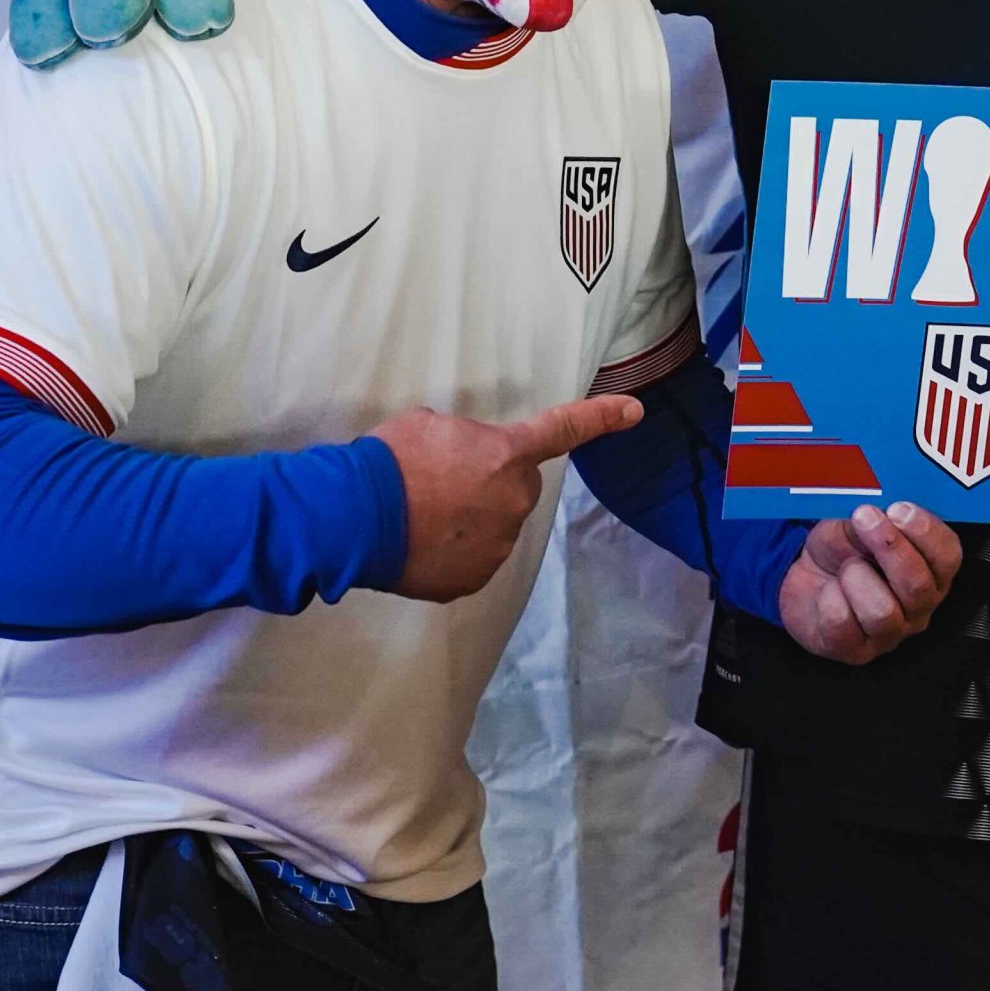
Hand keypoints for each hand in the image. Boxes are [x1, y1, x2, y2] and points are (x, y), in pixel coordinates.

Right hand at [371, 395, 642, 601]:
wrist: (355, 516)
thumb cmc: (390, 460)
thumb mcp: (430, 426)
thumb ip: (464, 442)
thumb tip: (462, 462)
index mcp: (506, 455)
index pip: (562, 430)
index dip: (600, 418)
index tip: (634, 411)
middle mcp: (513, 501)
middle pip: (516, 488)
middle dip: (491, 485)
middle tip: (443, 483)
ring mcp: (496, 545)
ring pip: (493, 527)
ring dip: (470, 520)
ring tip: (423, 515)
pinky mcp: (473, 579)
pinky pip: (471, 560)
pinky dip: (452, 553)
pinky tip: (420, 542)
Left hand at [776, 502, 960, 664]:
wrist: (804, 577)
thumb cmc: (842, 549)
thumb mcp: (859, 522)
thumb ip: (878, 514)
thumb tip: (883, 504)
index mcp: (931, 572)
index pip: (948, 557)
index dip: (926, 532)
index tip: (898, 508)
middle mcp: (918, 607)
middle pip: (919, 586)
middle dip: (889, 547)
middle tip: (864, 517)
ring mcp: (889, 634)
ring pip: (882, 611)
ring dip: (856, 576)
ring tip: (845, 566)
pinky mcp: (855, 651)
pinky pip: (842, 622)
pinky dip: (828, 598)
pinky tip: (828, 591)